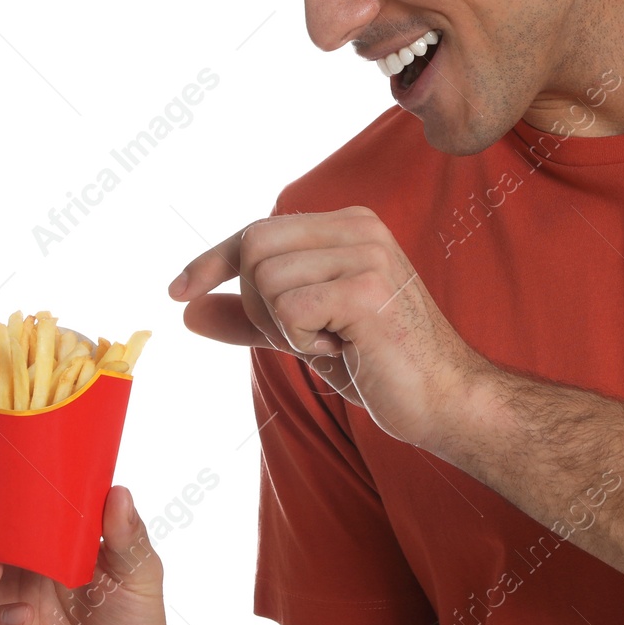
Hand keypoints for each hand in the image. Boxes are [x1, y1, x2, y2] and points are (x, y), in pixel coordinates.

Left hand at [168, 205, 494, 451]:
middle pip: (253, 246)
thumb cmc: (381, 365)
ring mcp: (366, 254)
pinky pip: (287, 310)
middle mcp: (359, 227)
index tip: (178, 291)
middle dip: (257, 304)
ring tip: (335, 342)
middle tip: (307, 336)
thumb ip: (250, 316)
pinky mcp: (365, 289)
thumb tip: (188, 309)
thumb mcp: (303, 334)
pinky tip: (344, 349)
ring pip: (265, 281)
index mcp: (349, 225)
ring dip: (284, 328)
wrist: (445, 399)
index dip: (212, 260)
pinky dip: (301, 342)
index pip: (257, 230)